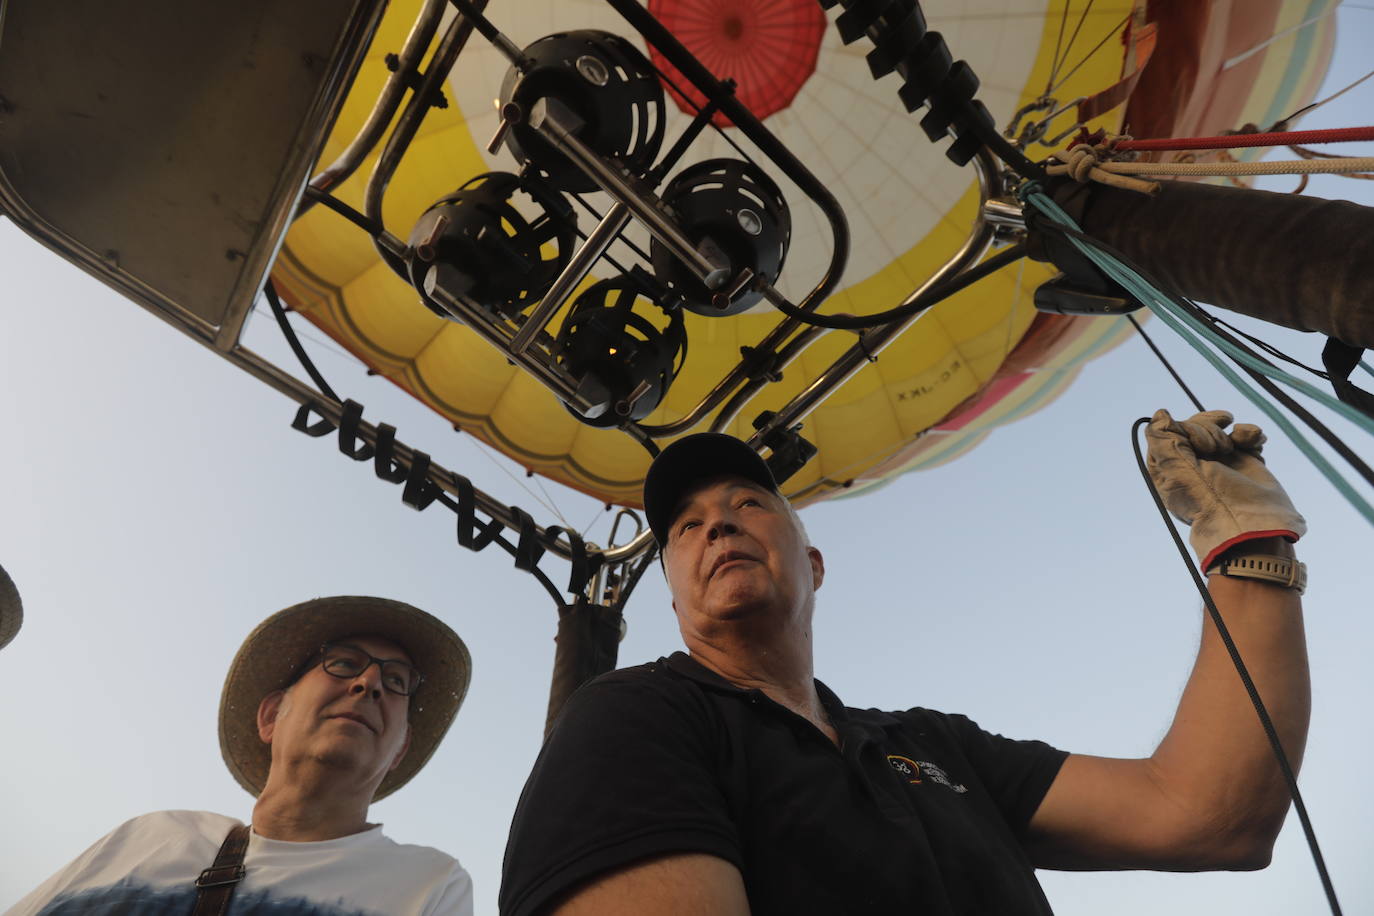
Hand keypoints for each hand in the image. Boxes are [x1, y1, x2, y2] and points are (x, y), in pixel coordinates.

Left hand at [1145, 409, 1305, 568]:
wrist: (1251, 525)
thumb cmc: (1209, 499)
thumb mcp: (1176, 469)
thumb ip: (1162, 439)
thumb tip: (1160, 414)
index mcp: (1171, 467)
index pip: (1174, 430)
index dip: (1190, 430)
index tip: (1203, 446)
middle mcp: (1194, 464)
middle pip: (1198, 426)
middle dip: (1211, 429)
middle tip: (1221, 448)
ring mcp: (1220, 464)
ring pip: (1223, 429)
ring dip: (1234, 430)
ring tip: (1245, 441)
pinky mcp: (1246, 464)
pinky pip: (1245, 438)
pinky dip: (1251, 434)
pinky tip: (1256, 440)